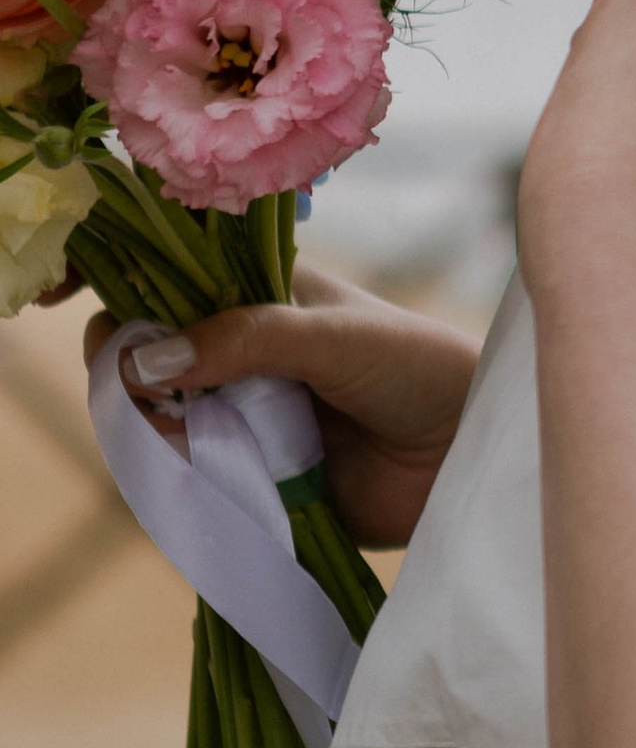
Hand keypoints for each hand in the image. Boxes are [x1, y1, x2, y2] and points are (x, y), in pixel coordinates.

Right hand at [77, 266, 479, 546]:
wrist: (469, 455)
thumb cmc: (417, 369)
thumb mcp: (333, 336)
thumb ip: (245, 339)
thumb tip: (142, 361)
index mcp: (252, 292)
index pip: (159, 271)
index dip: (104, 270)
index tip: (55, 290)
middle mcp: (233, 350)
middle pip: (138, 349)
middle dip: (121, 363)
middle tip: (145, 385)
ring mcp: (235, 414)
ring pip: (150, 415)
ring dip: (147, 422)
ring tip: (185, 428)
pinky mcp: (244, 477)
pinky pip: (183, 475)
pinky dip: (172, 472)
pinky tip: (192, 468)